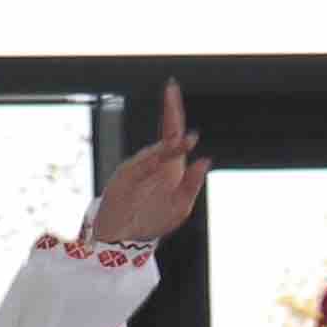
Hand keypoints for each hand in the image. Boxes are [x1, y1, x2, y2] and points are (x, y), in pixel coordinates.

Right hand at [83, 80, 206, 247]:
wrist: (121, 237)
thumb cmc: (151, 220)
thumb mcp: (180, 207)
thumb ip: (192, 184)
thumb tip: (205, 160)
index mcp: (169, 167)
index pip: (175, 135)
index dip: (176, 114)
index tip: (174, 90)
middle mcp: (154, 164)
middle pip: (165, 135)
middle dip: (171, 111)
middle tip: (172, 88)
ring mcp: (138, 170)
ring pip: (156, 151)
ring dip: (170, 142)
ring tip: (183, 127)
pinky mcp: (125, 181)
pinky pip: (141, 168)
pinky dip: (153, 160)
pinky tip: (163, 153)